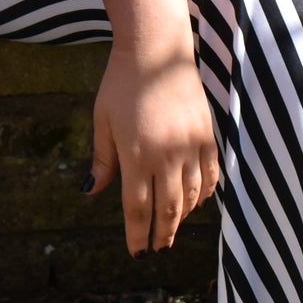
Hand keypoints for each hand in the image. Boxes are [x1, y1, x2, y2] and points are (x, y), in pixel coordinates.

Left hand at [83, 44, 219, 254]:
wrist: (156, 50)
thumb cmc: (121, 83)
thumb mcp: (103, 120)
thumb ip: (103, 159)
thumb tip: (91, 191)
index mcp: (136, 155)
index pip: (138, 208)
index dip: (138, 235)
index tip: (137, 252)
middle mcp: (166, 155)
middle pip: (167, 209)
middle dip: (161, 234)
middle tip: (157, 249)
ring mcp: (190, 146)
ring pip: (191, 197)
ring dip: (182, 218)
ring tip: (172, 231)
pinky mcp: (207, 135)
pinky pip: (210, 175)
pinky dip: (204, 195)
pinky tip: (195, 204)